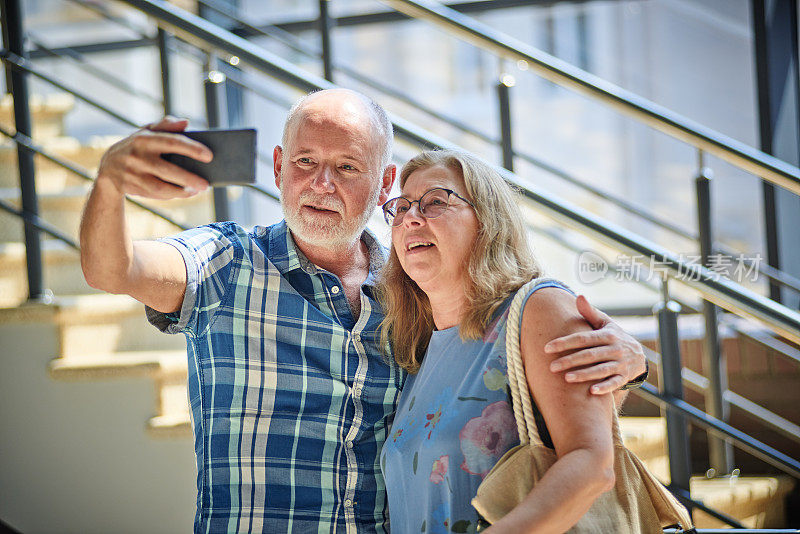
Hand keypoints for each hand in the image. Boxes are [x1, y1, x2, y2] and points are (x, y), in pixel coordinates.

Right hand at [96, 116, 212, 198]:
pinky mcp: (131, 188)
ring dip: (182, 191)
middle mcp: (137, 157)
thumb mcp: (146, 131)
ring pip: (161, 187)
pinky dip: (173, 195)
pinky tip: (185, 192)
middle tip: (206, 184)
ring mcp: (133, 174)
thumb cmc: (136, 146)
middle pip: (168, 170)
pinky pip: (156, 195)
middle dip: (189, 178)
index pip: (171, 142)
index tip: (209, 156)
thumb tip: (186, 122)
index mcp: (143, 139)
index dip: (191, 149)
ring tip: (198, 190)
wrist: (108, 167)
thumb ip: (166, 125)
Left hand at [545, 295, 646, 394]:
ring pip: (601, 370)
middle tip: (552, 366)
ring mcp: (621, 363)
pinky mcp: (625, 376)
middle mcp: (615, 349)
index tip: (547, 348)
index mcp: (608, 335)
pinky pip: (615, 383)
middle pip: (590, 355)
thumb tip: (579, 296)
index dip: (565, 342)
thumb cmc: (614, 337)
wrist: (640, 355)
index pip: (583, 338)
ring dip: (584, 374)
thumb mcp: (605, 324)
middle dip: (570, 360)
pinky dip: (605, 387)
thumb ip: (590, 313)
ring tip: (566, 378)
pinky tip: (591, 391)